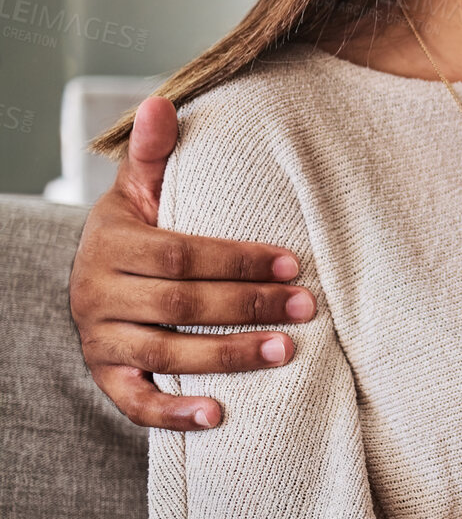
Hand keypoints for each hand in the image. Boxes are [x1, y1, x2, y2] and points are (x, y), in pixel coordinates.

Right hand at [69, 96, 314, 429]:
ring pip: (164, 354)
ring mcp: (100, 340)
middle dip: (247, 306)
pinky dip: (174, 414)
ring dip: (226, 356)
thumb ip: (156, 154)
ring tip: (285, 352)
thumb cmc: (139, 228)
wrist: (98, 276)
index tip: (294, 263)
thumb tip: (162, 102)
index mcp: (111, 244)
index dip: (240, 259)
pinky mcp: (106, 378)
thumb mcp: (141, 189)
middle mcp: (96, 294)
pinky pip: (135, 403)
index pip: (182, 253)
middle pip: (180, 304)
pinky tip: (219, 415)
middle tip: (307, 308)